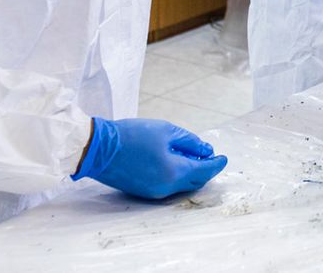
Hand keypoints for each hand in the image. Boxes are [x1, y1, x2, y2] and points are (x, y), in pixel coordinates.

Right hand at [72, 117, 227, 199]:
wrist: (98, 149)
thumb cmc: (133, 135)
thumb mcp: (166, 131)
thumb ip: (190, 142)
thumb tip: (206, 150)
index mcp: (175, 172)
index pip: (205, 171)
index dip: (217, 164)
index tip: (224, 157)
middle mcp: (166, 188)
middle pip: (195, 181)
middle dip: (206, 170)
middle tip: (210, 156)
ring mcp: (154, 192)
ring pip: (182, 185)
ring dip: (191, 173)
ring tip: (192, 156)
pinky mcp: (144, 192)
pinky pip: (168, 186)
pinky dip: (177, 176)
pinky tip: (175, 162)